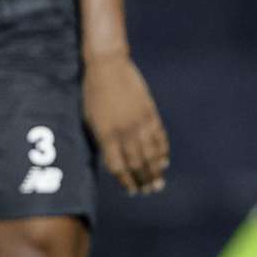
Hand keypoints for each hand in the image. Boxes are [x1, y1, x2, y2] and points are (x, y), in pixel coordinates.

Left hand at [82, 53, 168, 194]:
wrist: (108, 66)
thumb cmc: (92, 93)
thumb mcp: (91, 119)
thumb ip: (103, 140)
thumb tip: (114, 159)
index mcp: (106, 135)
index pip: (118, 166)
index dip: (126, 181)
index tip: (132, 191)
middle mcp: (125, 132)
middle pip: (137, 163)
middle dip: (144, 179)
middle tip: (150, 191)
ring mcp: (140, 122)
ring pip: (151, 153)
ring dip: (156, 170)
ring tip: (159, 182)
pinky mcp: (150, 113)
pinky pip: (159, 137)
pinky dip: (163, 151)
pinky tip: (164, 161)